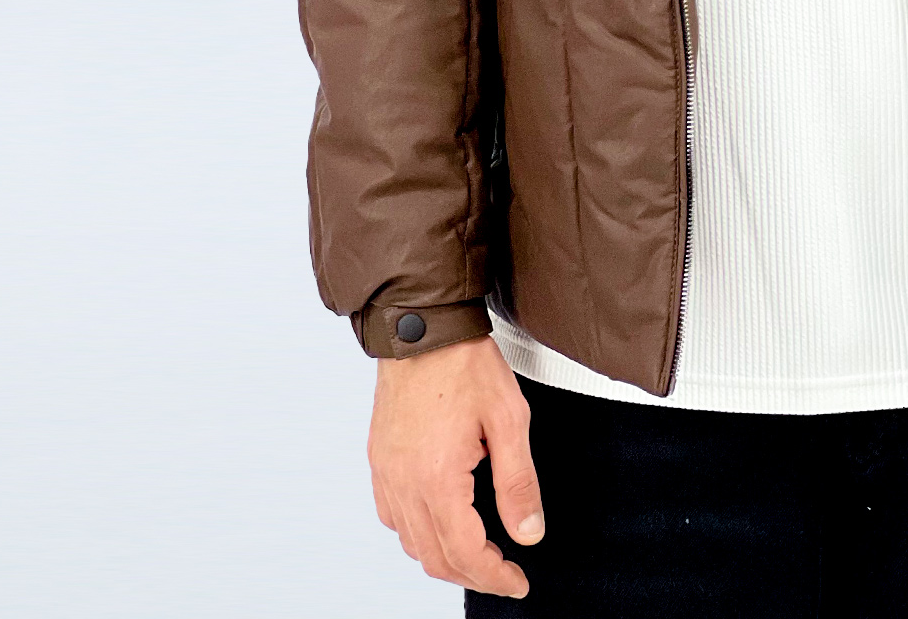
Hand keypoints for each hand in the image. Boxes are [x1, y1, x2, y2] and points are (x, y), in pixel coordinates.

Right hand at [369, 332, 543, 595]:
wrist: (423, 326)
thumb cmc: (465, 363)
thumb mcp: (509, 419)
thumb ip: (518, 483)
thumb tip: (528, 533)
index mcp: (438, 478)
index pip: (466, 553)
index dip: (495, 576)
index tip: (518, 581)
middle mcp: (404, 483)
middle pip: (436, 558)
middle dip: (474, 574)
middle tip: (505, 572)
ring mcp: (386, 473)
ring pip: (412, 543)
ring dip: (446, 557)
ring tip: (479, 551)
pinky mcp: (379, 460)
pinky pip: (393, 517)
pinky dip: (418, 533)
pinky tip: (440, 522)